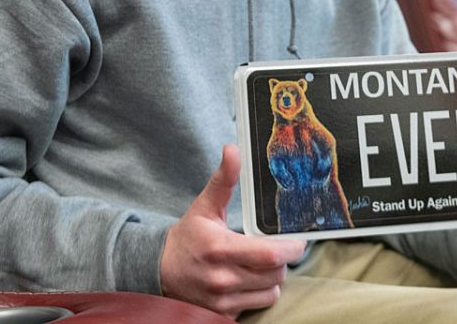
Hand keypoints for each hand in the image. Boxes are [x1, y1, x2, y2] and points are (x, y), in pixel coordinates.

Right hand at [160, 145, 306, 318]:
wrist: (159, 272)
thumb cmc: (187, 238)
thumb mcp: (205, 206)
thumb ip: (223, 179)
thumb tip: (233, 150)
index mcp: (220, 249)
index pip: (270, 255)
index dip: (291, 247)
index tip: (297, 239)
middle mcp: (222, 278)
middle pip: (276, 273)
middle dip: (283, 259)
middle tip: (278, 246)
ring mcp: (223, 300)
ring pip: (272, 290)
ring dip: (274, 276)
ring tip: (263, 262)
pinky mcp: (223, 312)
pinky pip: (260, 304)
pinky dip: (262, 291)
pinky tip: (252, 278)